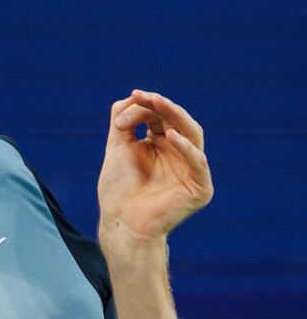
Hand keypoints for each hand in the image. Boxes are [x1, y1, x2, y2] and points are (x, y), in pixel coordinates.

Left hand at [97, 89, 212, 249]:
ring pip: (192, 135)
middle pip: (178, 121)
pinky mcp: (200, 188)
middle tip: (144, 96)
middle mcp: (180, 154)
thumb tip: (132, 96)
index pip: (160, 117)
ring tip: (157, 103)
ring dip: (175, 117)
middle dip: (161, 107)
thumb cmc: (118, 190)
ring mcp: (192, 170)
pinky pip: (198, 163)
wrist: (121, 223)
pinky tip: (170, 136)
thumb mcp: (118, 149)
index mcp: (162, 145)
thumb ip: (123, 122)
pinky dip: (186, 148)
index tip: (131, 98)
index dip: (146, 106)